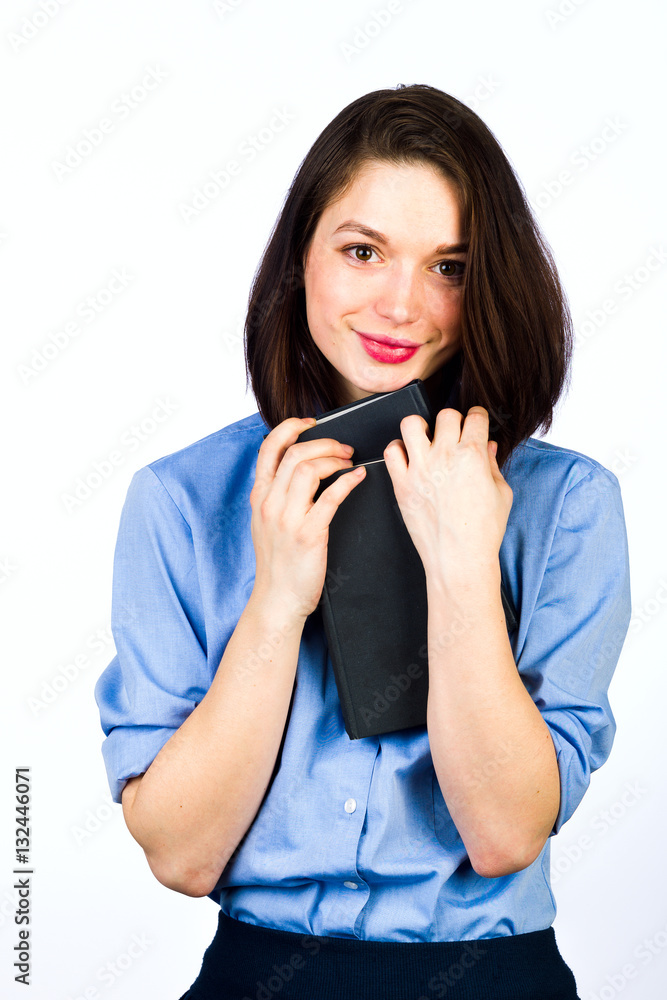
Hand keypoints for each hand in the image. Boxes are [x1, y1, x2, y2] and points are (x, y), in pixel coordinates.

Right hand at [249, 417, 366, 620]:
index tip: (310, 422)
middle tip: (343, 448)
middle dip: (324, 442)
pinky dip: (348, 481)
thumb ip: (276, 496)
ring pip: (309, 468)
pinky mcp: (308, 534)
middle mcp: (270, 503)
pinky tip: (358, 478)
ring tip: (349, 462)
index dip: (290, 428)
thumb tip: (299, 469)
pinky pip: (331, 496)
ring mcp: (287, 518)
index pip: (268, 448)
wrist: (277, 600)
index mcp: (259, 497)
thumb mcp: (266, 524)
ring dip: (335, 459)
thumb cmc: (278, 563)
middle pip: (295, 453)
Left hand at [383, 406, 512, 579]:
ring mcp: (419, 469)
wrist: (459, 560)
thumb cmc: (483, 532)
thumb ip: (492, 464)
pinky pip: (391, 451)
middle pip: (445, 415)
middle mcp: (444, 457)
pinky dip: (398, 450)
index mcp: (472, 456)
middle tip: (452, 436)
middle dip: (452, 422)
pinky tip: (408, 459)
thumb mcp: (501, 494)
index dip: (478, 418)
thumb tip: (487, 445)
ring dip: (421, 428)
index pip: (474, 417)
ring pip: (411, 424)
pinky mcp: (401, 484)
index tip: (475, 423)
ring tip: (426, 440)